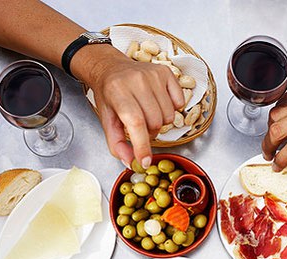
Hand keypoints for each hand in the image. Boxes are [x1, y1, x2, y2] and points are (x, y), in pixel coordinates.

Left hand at [88, 51, 183, 167]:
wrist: (111, 68)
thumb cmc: (109, 95)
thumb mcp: (107, 121)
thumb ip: (117, 145)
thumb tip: (131, 163)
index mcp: (117, 92)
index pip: (135, 122)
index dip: (142, 145)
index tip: (145, 161)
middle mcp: (137, 81)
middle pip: (155, 122)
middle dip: (149, 133)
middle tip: (140, 127)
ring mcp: (153, 75)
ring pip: (168, 116)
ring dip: (160, 122)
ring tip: (148, 114)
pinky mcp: (166, 72)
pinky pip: (179, 102)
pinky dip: (172, 108)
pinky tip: (158, 103)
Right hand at [261, 55, 286, 189]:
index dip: (281, 160)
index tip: (278, 165)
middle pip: (277, 132)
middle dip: (267, 147)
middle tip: (269, 154)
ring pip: (275, 116)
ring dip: (270, 130)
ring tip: (275, 138)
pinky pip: (281, 102)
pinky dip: (277, 114)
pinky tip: (282, 120)